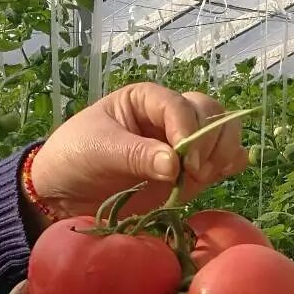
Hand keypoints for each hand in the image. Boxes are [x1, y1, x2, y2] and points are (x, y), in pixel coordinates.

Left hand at [29, 83, 249, 219]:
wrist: (64, 194)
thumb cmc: (74, 158)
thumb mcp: (99, 150)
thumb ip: (137, 155)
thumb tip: (175, 165)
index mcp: (146, 100)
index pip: (180, 105)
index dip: (188, 129)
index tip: (184, 162)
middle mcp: (169, 117)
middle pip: (210, 113)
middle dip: (210, 139)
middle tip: (195, 172)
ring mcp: (183, 145)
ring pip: (223, 133)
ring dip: (223, 152)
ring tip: (203, 176)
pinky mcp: (191, 172)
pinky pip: (223, 161)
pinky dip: (228, 165)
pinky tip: (218, 175)